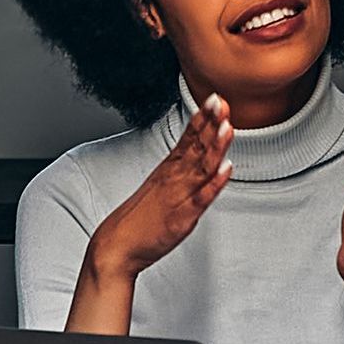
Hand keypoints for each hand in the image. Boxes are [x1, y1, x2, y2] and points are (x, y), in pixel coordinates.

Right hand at [85, 96, 232, 283]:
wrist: (116, 244)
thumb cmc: (138, 219)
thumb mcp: (158, 186)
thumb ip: (178, 171)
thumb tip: (195, 157)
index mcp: (168, 169)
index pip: (188, 138)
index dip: (202, 118)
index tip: (214, 99)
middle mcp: (174, 178)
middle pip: (196, 147)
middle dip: (210, 123)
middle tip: (221, 101)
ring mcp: (178, 196)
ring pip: (201, 167)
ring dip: (215, 146)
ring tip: (227, 126)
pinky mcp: (182, 217)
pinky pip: (201, 198)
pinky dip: (214, 183)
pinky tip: (226, 168)